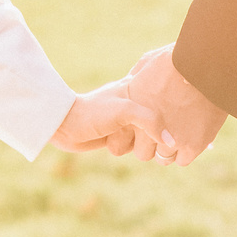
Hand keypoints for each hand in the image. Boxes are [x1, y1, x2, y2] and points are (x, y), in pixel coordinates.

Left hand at [51, 83, 166, 156]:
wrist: (64, 123)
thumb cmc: (95, 111)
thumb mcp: (126, 110)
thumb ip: (151, 122)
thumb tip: (172, 143)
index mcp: (142, 88)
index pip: (168, 100)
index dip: (169, 111)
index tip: (149, 118)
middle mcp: (139, 103)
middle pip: (162, 127)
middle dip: (148, 134)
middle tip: (125, 125)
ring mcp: (131, 120)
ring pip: (150, 141)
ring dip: (135, 143)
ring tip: (115, 131)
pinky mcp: (122, 134)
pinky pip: (137, 147)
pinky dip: (128, 147)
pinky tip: (111, 139)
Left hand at [124, 45, 226, 165]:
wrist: (206, 64)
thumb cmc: (180, 58)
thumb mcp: (149, 61)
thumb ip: (138, 76)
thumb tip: (133, 83)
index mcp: (134, 111)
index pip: (124, 140)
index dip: (136, 133)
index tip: (146, 125)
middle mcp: (147, 129)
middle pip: (143, 152)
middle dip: (152, 143)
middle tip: (165, 130)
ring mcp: (170, 139)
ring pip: (164, 157)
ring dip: (170, 147)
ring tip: (180, 130)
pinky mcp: (192, 145)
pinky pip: (182, 159)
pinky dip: (187, 149)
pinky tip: (192, 134)